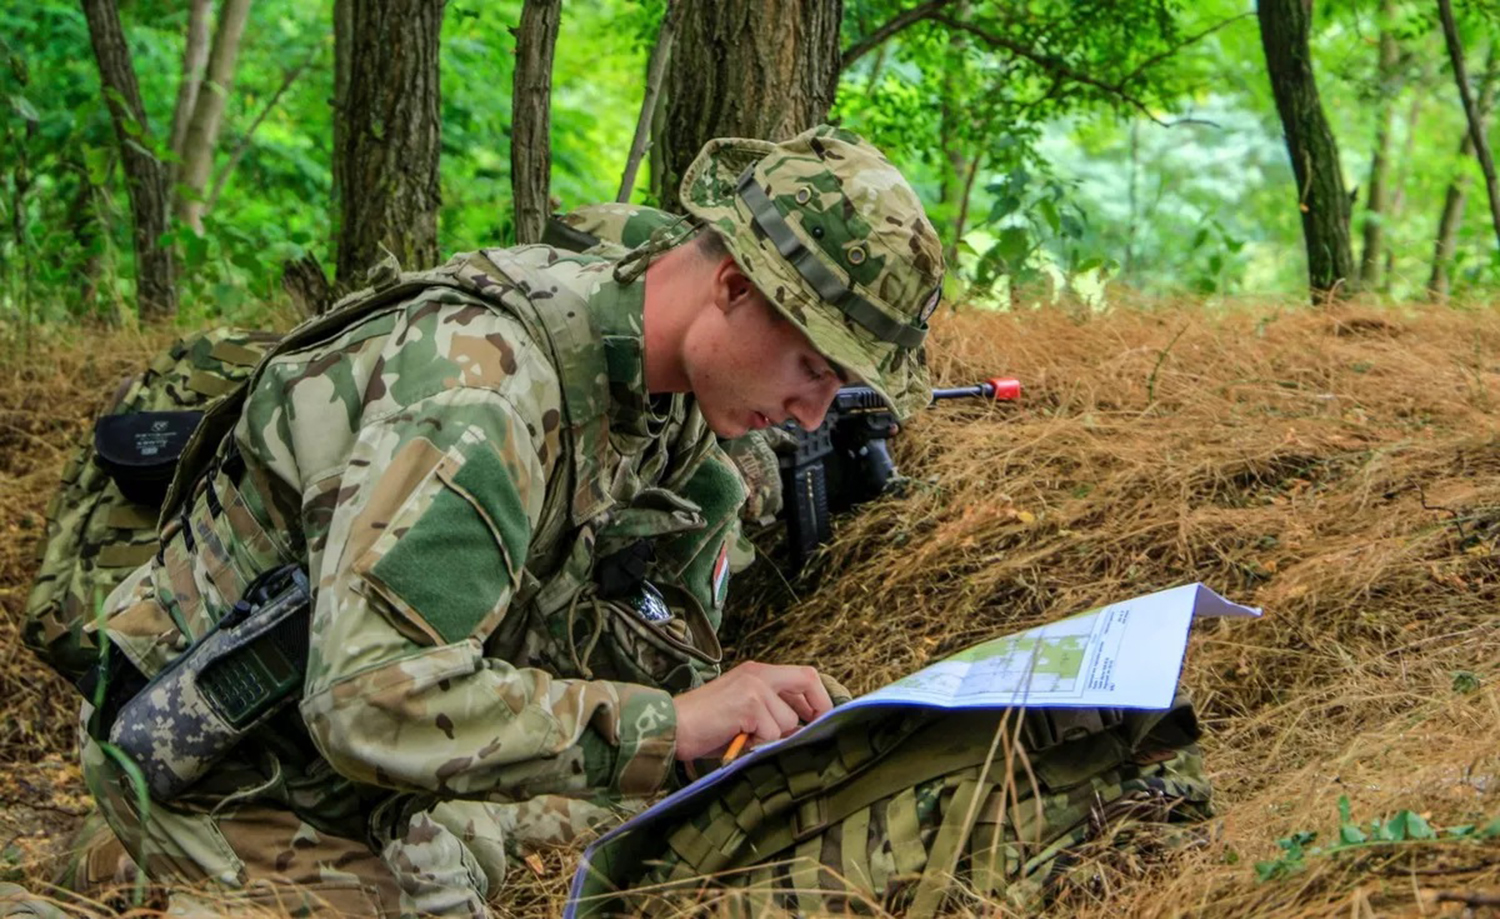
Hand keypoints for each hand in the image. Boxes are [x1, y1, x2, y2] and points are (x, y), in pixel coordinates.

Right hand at [671, 661, 833, 760]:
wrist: (671, 726)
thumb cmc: (703, 724)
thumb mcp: (742, 711)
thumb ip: (770, 712)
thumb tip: (800, 728)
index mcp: (756, 672)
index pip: (803, 675)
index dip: (818, 697)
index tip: (821, 718)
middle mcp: (758, 674)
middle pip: (807, 681)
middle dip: (815, 710)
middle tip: (810, 730)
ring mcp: (754, 687)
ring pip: (787, 720)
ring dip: (772, 737)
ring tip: (746, 738)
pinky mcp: (748, 705)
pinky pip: (771, 733)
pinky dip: (757, 744)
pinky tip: (737, 740)